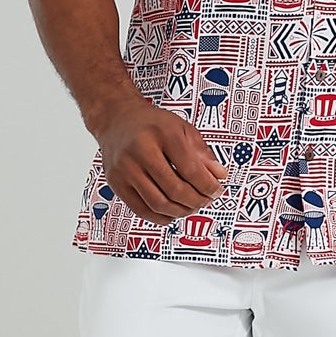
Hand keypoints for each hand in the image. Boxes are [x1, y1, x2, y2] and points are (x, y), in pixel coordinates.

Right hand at [96, 96, 229, 224]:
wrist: (116, 120)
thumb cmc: (151, 123)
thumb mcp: (182, 128)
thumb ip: (202, 153)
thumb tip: (219, 176)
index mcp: (162, 133)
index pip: (191, 170)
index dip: (208, 186)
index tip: (216, 190)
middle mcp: (140, 150)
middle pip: (175, 190)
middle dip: (197, 201)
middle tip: (206, 200)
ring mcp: (125, 168)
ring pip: (159, 204)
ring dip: (181, 211)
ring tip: (191, 206)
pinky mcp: (116, 182)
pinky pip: (142, 210)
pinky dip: (161, 217)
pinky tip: (172, 211)